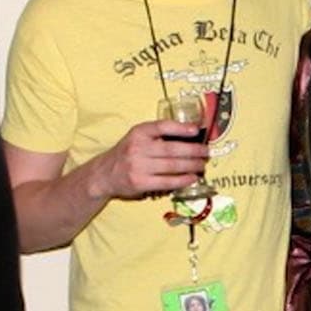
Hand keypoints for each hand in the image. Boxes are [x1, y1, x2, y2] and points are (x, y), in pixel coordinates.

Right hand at [89, 120, 208, 199]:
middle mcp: (138, 148)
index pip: (162, 127)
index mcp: (139, 133)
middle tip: (206, 152)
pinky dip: (182, 180)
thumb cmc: (128, 153)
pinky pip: (167, 182)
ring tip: (202, 165)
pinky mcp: (140, 183)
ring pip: (172, 166)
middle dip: (194, 151)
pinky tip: (192, 178)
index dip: (180, 128)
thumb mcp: (138, 137)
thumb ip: (159, 135)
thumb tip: (191, 135)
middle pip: (172, 149)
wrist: (104, 174)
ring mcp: (139, 166)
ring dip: (191, 166)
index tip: (196, 130)